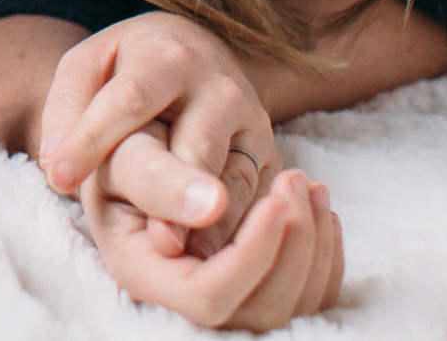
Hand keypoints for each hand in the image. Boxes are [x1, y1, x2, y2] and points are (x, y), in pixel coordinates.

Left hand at [39, 13, 275, 253]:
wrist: (197, 54)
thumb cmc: (128, 68)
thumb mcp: (89, 66)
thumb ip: (66, 108)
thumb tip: (56, 164)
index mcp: (166, 57)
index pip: (128, 99)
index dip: (94, 138)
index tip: (62, 178)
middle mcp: (218, 87)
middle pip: (196, 145)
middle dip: (177, 190)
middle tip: (158, 242)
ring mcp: (252, 122)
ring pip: (234, 179)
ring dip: (210, 225)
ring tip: (180, 259)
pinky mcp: (271, 156)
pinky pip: (258, 200)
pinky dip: (238, 233)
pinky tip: (213, 263)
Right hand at [80, 140, 343, 328]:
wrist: (134, 138)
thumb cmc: (121, 140)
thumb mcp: (123, 150)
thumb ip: (156, 179)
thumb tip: (208, 205)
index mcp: (141, 271)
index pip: (207, 294)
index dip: (248, 255)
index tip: (274, 201)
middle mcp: (182, 295)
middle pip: (260, 308)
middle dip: (291, 246)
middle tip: (296, 179)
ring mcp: (223, 290)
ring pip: (293, 302)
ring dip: (313, 242)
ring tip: (308, 183)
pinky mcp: (255, 276)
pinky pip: (308, 290)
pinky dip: (325, 252)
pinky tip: (319, 205)